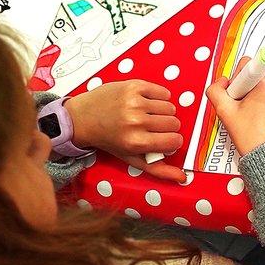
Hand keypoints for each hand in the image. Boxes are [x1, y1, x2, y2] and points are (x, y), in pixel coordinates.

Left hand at [65, 80, 185, 182]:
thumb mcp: (131, 158)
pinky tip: (146, 102)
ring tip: (148, 114)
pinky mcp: (134, 86)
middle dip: (167, 126)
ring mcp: (135, 102)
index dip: (172, 141)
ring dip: (163, 112)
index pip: (175, 141)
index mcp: (136, 142)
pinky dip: (159, 97)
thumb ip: (158, 170)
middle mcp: (135, 121)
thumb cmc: (108, 140)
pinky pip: (163, 92)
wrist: (81, 118)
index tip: (163, 139)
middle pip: (174, 123)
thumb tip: (183, 178)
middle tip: (152, 127)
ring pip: (170, 107)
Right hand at [206, 58, 264, 156]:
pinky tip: (260, 113)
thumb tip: (220, 83)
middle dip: (246, 84)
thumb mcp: (225, 112)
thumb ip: (215, 90)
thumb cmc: (254, 137)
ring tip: (252, 110)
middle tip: (242, 104)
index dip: (237, 79)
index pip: (247, 63)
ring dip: (256, 90)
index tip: (240, 90)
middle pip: (256, 70)